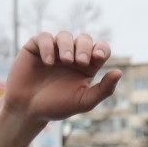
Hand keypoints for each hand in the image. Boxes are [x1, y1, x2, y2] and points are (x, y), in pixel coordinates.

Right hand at [2, 31, 121, 123]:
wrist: (28, 111)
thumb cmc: (57, 107)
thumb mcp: (83, 101)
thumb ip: (103, 90)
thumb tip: (119, 72)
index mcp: (87, 66)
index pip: (100, 49)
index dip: (102, 48)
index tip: (98, 57)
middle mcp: (72, 55)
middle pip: (84, 39)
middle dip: (85, 47)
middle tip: (82, 61)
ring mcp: (54, 50)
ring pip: (65, 35)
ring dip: (68, 46)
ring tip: (66, 60)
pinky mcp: (36, 47)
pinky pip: (44, 38)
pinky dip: (48, 47)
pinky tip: (48, 62)